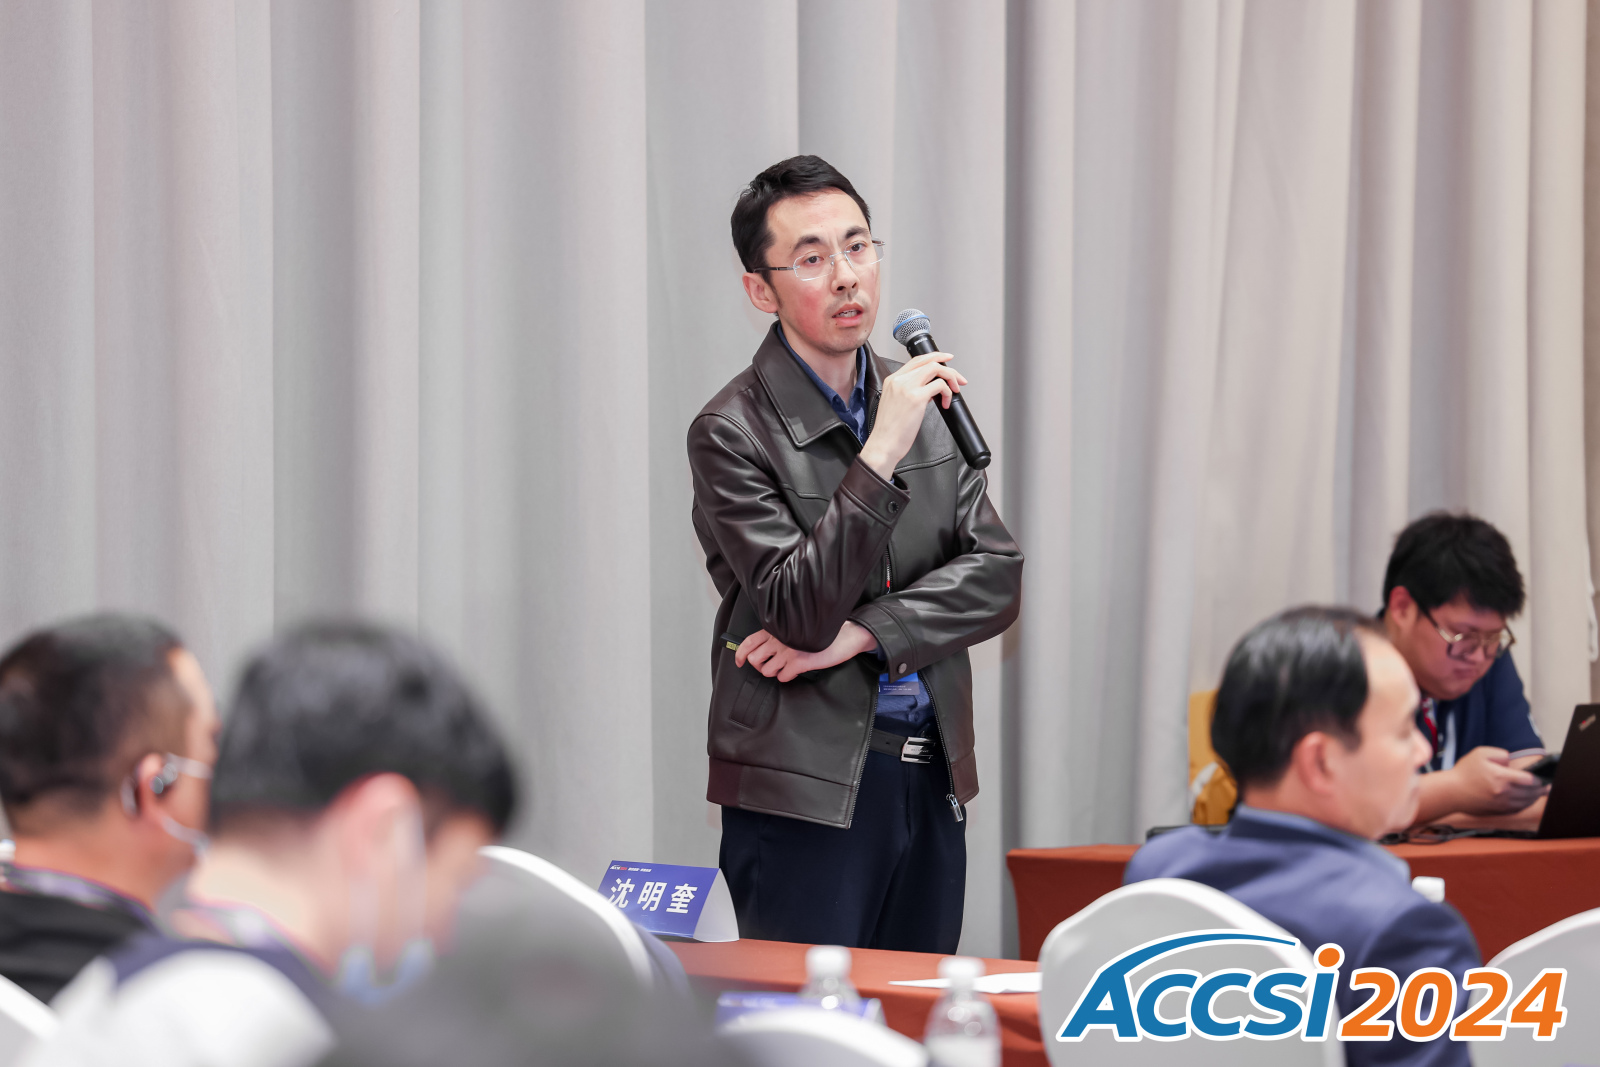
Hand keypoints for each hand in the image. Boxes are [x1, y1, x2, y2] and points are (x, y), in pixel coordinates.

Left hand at [735, 621, 877, 682]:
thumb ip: (780, 635)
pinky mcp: (799, 661)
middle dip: (760, 667)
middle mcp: (779, 638)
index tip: (740, 662)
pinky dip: (787, 677)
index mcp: (776, 629)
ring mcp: (788, 650)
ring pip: (766, 671)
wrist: (844, 636)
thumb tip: (766, 650)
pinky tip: (795, 672)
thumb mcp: (796, 629)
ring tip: (785, 669)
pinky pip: (783, 676)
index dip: (740, 655)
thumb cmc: (820, 633)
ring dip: (774, 673)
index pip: (749, 642)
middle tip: (769, 667)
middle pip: (754, 660)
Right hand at [858, 352, 966, 478]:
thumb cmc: (889, 430)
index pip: (917, 360)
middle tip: (959, 379)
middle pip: (929, 361)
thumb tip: (930, 389)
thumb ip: (910, 392)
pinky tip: (946, 404)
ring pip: (936, 369)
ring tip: (954, 391)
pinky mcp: (916, 398)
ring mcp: (907, 387)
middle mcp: (899, 380)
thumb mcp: (896, 404)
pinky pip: (940, 386)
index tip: (947, 359)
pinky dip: (947, 393)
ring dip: (951, 378)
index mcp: (892, 380)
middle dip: (949, 368)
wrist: (883, 444)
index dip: (935, 357)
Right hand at [1442, 746, 1548, 815]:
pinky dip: (1526, 804)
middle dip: (1542, 788)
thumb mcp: (1480, 753)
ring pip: (1527, 802)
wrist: (1451, 792)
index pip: (1530, 780)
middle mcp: (1504, 793)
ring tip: (1541, 792)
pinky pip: (1518, 809)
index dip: (1539, 778)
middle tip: (1549, 785)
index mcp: (1501, 777)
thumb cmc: (1464, 772)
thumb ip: (1500, 754)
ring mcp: (1502, 804)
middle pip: (1531, 792)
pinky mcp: (1498, 811)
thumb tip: (1511, 761)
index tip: (1544, 776)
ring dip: (1536, 797)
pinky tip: (1527, 799)